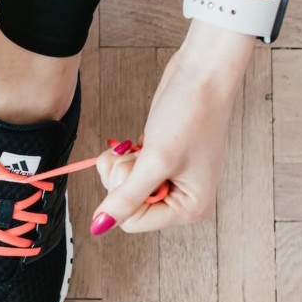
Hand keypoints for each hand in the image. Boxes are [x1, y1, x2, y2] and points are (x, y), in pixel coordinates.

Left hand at [90, 22, 253, 234]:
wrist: (202, 75)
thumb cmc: (190, 114)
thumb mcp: (155, 160)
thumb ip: (126, 197)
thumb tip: (99, 226)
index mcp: (191, 208)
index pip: (134, 222)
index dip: (124, 195)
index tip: (138, 167)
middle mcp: (182, 198)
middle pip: (127, 207)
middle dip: (123, 177)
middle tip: (141, 153)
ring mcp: (170, 180)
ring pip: (123, 188)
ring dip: (123, 164)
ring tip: (143, 145)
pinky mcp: (159, 162)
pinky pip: (127, 172)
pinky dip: (125, 156)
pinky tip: (140, 142)